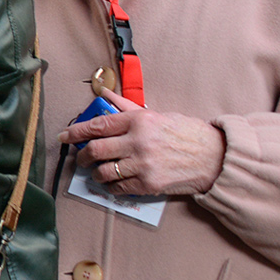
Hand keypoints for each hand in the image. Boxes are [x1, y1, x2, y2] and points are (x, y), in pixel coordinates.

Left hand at [59, 88, 225, 196]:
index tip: (65, 136)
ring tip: (97, 171)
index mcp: (138, 121)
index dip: (75, 131)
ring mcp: (143, 164)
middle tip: (80, 158)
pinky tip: (112, 182)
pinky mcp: (150, 184)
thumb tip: (102, 92)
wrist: (214, 157)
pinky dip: (111, 186)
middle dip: (82, 156)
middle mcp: (138, 141)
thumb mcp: (156, 114)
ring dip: (96, 173)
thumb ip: (125, 107)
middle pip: (95, 150)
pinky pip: (119, 187)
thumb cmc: (185, 133)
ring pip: (104, 171)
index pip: (97, 125)